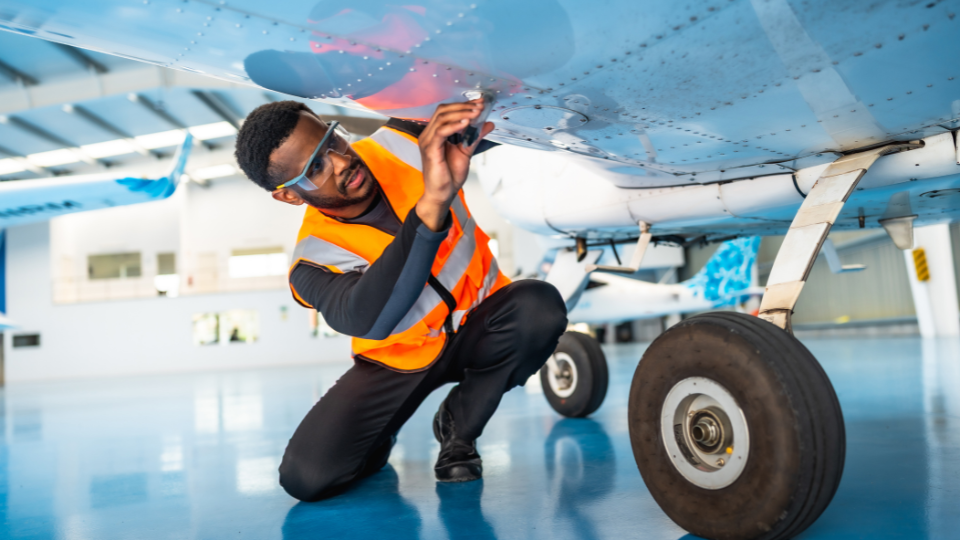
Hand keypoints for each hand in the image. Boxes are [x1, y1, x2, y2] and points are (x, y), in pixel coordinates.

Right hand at [415, 100, 493, 230]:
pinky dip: (454, 125)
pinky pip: (440, 132)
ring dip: (461, 113)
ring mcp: (427, 141)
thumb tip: (488, 124)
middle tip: (479, 106)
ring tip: (476, 113)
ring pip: (442, 118)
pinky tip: (466, 123)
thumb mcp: (466, 151)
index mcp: (435, 133)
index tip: (479, 102)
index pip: (447, 111)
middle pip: (443, 110)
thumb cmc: (449, 176)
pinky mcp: (429, 150)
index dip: (463, 105)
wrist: (442, 194)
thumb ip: (475, 136)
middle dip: (463, 106)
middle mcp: (428, 135)